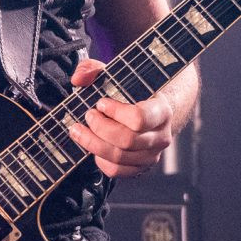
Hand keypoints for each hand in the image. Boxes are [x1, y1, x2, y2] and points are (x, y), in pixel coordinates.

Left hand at [68, 57, 173, 177]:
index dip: (115, 112)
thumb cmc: (132, 92)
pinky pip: (116, 171)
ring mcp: (152, 155)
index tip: (101, 103)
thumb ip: (94, 70)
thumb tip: (78, 79)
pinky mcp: (140, 168)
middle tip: (88, 115)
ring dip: (93, 143)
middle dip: (99, 127)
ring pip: (119, 157)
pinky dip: (99, 160)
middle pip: (126, 140)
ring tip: (79, 130)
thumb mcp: (116, 75)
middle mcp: (161, 136)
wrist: (151, 110)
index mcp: (161, 111)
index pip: (140, 118)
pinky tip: (92, 145)